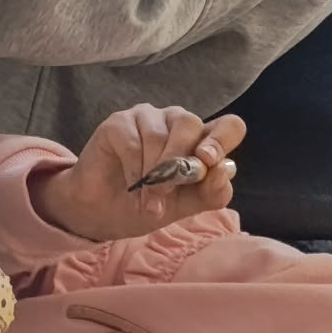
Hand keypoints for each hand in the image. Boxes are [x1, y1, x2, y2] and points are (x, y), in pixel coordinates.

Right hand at [31, 106, 246, 242]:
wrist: (102, 214)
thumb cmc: (148, 204)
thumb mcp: (186, 205)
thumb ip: (212, 191)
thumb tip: (225, 169)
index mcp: (201, 140)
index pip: (229, 126)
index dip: (223, 140)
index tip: (207, 162)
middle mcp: (177, 122)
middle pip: (191, 123)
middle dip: (178, 164)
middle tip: (165, 195)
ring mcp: (147, 118)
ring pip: (160, 135)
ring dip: (155, 175)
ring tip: (148, 201)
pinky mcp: (118, 122)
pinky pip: (133, 142)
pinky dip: (136, 170)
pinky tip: (133, 187)